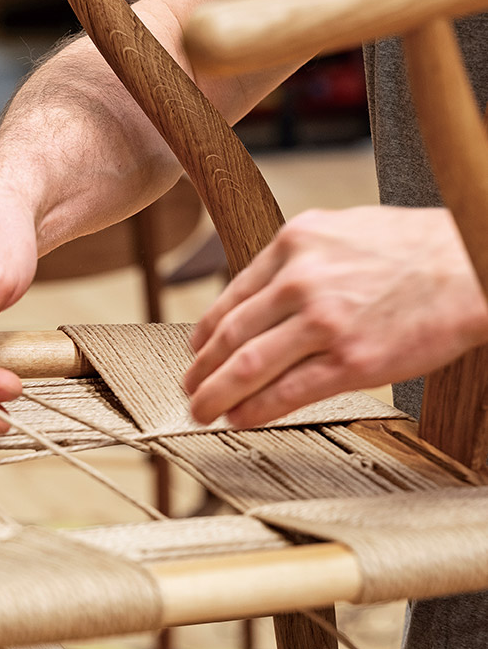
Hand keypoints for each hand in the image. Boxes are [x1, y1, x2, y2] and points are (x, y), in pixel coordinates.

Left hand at [184, 206, 487, 427]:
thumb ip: (298, 258)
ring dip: (217, 395)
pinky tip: (242, 418)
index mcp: (294, 243)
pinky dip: (256, 409)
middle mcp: (301, 281)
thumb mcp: (341, 230)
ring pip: (248, 366)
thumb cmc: (413, 248)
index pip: (232, 297)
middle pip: (231, 335)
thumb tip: (261, 292)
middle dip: (201, 369)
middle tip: (189, 388)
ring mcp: (324, 322)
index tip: (196, 351)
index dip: (206, 332)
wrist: (472, 265)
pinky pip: (288, 392)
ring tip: (203, 411)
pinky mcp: (352, 361)